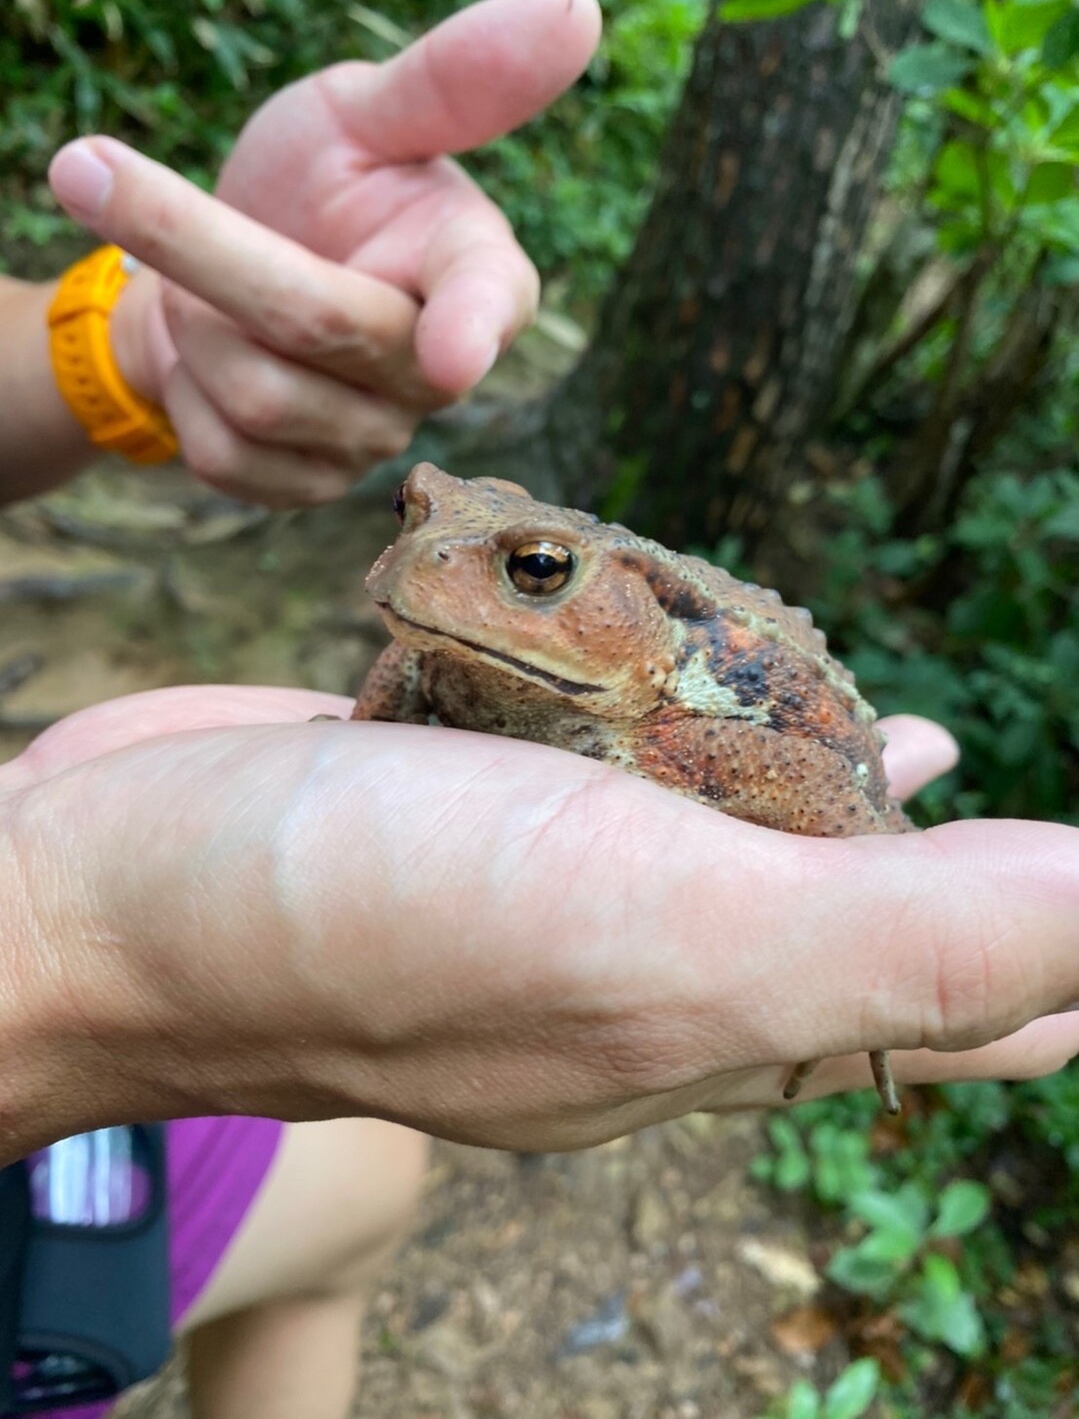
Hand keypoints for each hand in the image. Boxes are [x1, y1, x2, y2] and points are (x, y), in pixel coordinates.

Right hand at [1, 691, 1075, 1164]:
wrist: (111, 886)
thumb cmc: (374, 927)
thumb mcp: (674, 944)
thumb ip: (906, 946)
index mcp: (718, 1017)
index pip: (945, 1010)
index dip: (1052, 967)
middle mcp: (641, 955)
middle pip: (845, 920)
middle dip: (950, 868)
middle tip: (1006, 796)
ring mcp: (547, 869)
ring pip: (725, 825)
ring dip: (817, 777)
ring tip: (899, 733)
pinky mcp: (467, 784)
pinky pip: (605, 745)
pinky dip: (669, 695)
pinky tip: (688, 652)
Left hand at [46, 0, 601, 506]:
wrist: (232, 280)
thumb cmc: (319, 185)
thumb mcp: (366, 113)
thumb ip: (453, 79)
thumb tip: (575, 5)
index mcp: (477, 272)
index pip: (483, 301)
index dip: (469, 327)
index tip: (453, 352)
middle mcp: (438, 373)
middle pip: (312, 325)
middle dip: (193, 242)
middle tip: (86, 167)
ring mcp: (377, 440)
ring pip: (252, 396)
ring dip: (192, 319)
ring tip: (207, 289)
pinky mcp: (314, 488)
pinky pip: (224, 457)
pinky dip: (186, 392)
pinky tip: (210, 360)